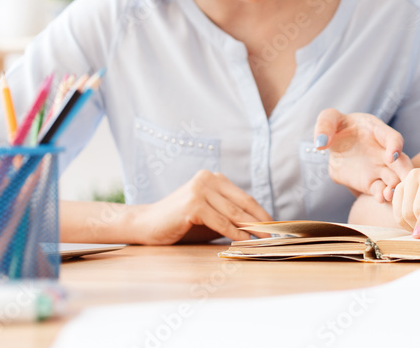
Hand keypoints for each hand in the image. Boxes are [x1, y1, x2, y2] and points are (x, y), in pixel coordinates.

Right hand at [133, 170, 272, 243]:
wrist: (146, 225)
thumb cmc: (180, 224)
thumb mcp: (209, 218)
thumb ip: (230, 218)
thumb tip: (257, 228)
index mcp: (213, 178)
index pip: (244, 197)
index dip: (261, 212)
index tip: (274, 226)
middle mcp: (207, 179)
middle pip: (242, 203)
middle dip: (260, 221)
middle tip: (273, 234)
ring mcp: (199, 189)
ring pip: (232, 212)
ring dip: (250, 228)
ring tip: (263, 239)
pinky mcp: (192, 204)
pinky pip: (219, 221)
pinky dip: (233, 232)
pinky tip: (243, 240)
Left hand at [314, 108, 413, 200]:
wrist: (337, 147)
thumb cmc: (338, 128)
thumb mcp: (329, 119)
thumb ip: (325, 125)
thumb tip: (320, 143)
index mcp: (377, 131)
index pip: (392, 137)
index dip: (395, 145)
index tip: (392, 155)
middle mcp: (384, 151)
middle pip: (401, 161)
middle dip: (405, 171)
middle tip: (405, 180)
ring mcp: (380, 168)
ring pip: (395, 179)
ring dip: (395, 187)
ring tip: (389, 194)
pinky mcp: (372, 183)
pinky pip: (381, 190)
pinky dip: (383, 195)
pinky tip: (380, 199)